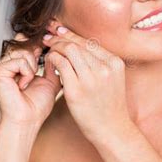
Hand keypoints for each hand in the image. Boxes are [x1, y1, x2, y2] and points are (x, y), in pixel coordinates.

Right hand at [0, 32, 61, 128]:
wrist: (28, 120)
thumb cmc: (37, 105)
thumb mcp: (50, 80)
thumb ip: (52, 64)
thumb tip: (53, 50)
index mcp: (16, 63)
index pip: (24, 42)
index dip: (37, 47)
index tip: (43, 57)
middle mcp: (6, 62)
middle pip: (24, 44)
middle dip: (35, 58)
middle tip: (34, 74)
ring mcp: (0, 66)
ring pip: (23, 51)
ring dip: (32, 68)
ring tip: (27, 83)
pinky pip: (19, 61)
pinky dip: (27, 73)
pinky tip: (22, 86)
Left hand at [42, 21, 131, 141]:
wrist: (112, 130)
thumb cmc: (109, 107)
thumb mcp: (112, 80)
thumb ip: (99, 64)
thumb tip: (78, 47)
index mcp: (114, 63)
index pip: (89, 42)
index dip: (71, 35)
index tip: (59, 31)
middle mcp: (104, 68)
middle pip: (78, 44)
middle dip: (60, 38)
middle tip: (48, 36)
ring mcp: (91, 79)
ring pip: (69, 51)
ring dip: (55, 48)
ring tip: (47, 49)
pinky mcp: (77, 90)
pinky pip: (61, 65)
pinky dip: (52, 59)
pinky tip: (49, 61)